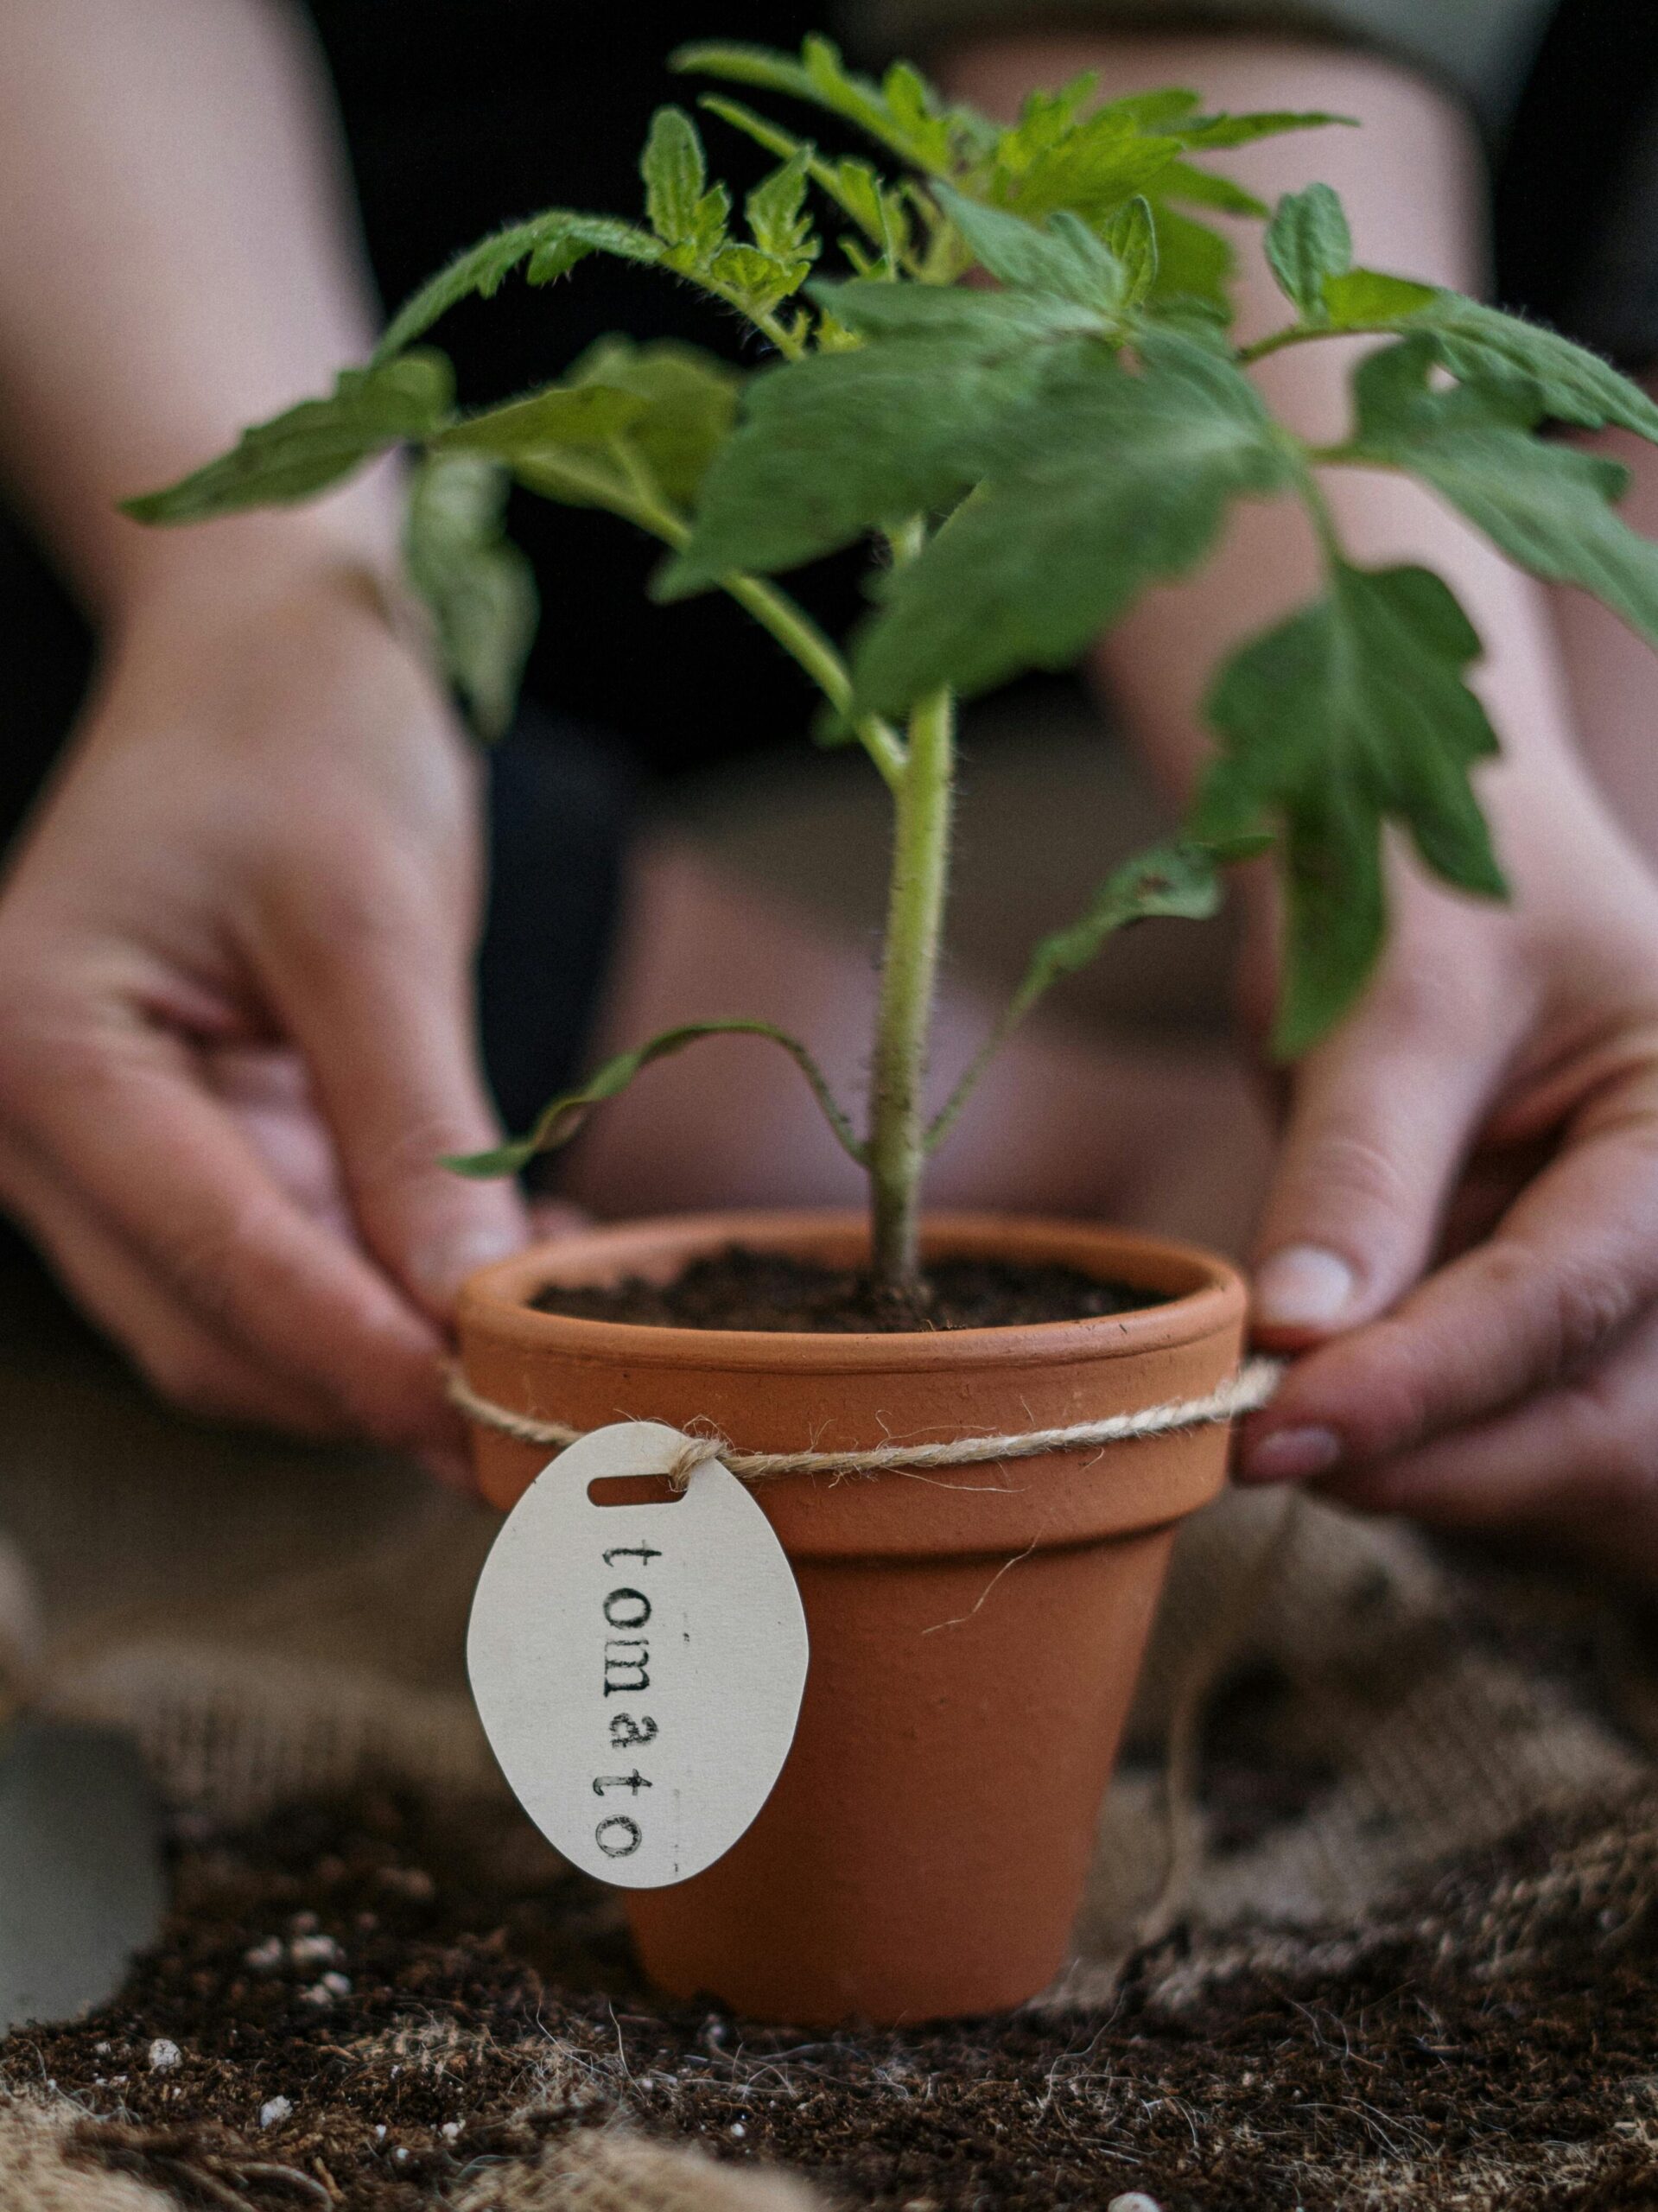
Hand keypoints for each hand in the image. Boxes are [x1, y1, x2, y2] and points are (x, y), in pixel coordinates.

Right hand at [0, 555, 525, 1459]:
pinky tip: (500, 1264)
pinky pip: (273, 1263)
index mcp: (41, 1046)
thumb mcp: (371, 915)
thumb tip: (469, 1312)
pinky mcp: (170, 1148)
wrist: (262, 649)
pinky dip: (383, 1291)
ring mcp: (94, 1147)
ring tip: (544, 1325)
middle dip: (376, 1380)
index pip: (216, 1258)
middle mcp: (31, 1121)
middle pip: (208, 1325)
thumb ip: (413, 1122)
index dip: (365, 1358)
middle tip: (548, 1410)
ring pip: (237, 1324)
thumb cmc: (301, 732)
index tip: (496, 1422)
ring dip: (387, 1349)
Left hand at [1235, 766, 1657, 1583]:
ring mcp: (1615, 1284)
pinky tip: (1312, 1407)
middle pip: (1600, 1425)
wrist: (1396, 848)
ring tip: (1274, 1416)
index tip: (1280, 1430)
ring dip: (1416, 1465)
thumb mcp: (1387, 1002)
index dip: (1421, 1383)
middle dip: (1432, 1455)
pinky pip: (1492, 1429)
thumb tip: (1295, 1337)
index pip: (1567, 1297)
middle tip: (1259, 1445)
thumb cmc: (1412, 878)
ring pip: (1551, 1456)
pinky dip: (1401, 1441)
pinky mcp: (1539, 1318)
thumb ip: (1355, 1172)